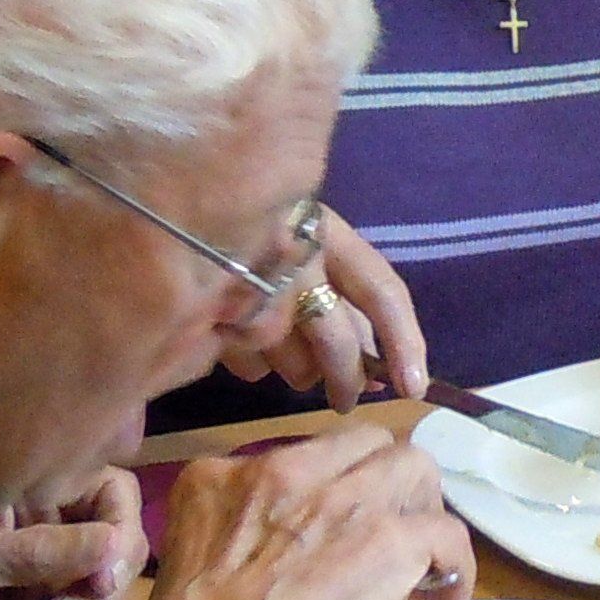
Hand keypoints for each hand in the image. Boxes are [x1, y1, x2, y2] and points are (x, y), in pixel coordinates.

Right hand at [118, 422, 473, 599]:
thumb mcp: (200, 571)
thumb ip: (249, 542)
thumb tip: (304, 560)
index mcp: (221, 480)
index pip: (305, 458)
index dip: (336, 493)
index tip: (343, 534)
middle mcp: (280, 471)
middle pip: (367, 447)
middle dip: (388, 488)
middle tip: (394, 539)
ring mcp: (337, 500)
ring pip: (413, 469)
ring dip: (423, 513)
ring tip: (424, 567)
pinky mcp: (385, 540)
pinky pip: (445, 530)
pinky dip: (456, 564)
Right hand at [219, 212, 426, 405]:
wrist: (185, 199)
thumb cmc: (260, 223)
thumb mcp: (309, 239)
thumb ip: (347, 294)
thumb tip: (381, 369)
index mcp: (325, 231)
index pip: (382, 291)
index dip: (404, 343)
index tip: (414, 388)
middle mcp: (289, 256)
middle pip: (336, 343)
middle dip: (348, 382)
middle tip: (347, 400)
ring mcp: (246, 288)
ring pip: (295, 365)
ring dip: (300, 372)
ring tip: (287, 354)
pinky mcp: (207, 317)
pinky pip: (251, 367)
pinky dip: (256, 365)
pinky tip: (243, 342)